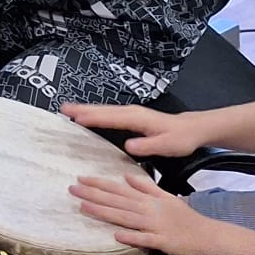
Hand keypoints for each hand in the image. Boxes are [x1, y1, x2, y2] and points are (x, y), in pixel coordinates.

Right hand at [61, 103, 211, 159]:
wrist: (191, 129)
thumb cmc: (180, 138)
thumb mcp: (167, 145)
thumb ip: (147, 146)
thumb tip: (127, 146)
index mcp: (137, 119)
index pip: (111, 118)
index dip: (93, 118)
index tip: (76, 118)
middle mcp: (131, 112)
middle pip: (103, 110)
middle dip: (83, 109)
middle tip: (63, 109)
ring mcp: (130, 113)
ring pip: (104, 110)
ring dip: (86, 109)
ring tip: (69, 109)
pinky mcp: (131, 116)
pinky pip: (109, 113)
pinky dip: (95, 113)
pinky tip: (88, 115)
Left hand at [69, 172, 228, 254]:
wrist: (209, 236)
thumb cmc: (186, 217)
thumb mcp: (167, 197)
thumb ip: (146, 186)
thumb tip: (126, 175)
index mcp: (148, 199)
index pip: (119, 188)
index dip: (99, 183)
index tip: (80, 178)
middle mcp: (148, 210)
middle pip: (117, 201)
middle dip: (93, 194)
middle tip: (72, 188)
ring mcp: (155, 226)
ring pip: (125, 217)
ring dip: (104, 212)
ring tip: (83, 207)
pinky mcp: (162, 242)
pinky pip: (144, 239)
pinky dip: (131, 236)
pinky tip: (116, 234)